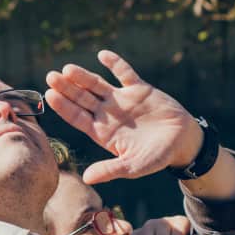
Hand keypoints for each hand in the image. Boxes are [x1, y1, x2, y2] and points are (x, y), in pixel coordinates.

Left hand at [45, 50, 204, 184]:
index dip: (64, 107)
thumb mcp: (133, 167)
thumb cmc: (157, 157)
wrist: (183, 142)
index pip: (78, 117)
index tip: (50, 95)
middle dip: (67, 88)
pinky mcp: (139, 89)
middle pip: (82, 99)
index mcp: (103, 132)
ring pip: (97, 85)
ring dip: (83, 76)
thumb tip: (87, 179)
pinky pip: (125, 73)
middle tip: (51, 76)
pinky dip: (115, 64)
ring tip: (68, 68)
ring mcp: (122, 100)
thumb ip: (110, 170)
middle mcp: (108, 114)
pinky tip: (103, 55)